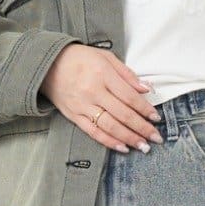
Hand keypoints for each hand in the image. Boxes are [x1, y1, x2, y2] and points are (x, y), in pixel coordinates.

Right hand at [39, 44, 161, 151]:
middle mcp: (93, 91)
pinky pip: (94, 132)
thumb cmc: (80, 58)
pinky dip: (109, 142)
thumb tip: (146, 89)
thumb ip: (127, 74)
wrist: (48, 64)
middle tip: (156, 138)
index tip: (156, 118)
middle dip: (142, 128)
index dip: (145, 109)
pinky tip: (123, 147)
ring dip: (129, 138)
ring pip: (110, 126)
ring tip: (143, 146)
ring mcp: (83, 105)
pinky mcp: (74, 116)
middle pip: (123, 114)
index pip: (129, 96)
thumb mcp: (105, 57)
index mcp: (103, 74)